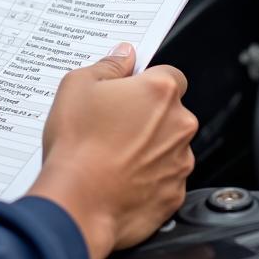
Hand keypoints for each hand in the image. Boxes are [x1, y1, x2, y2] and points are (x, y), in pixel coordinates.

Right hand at [28, 44, 197, 258]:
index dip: (147, 81)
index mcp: (160, 91)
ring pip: (169, 145)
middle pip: (171, 111)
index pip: (170, 74)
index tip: (128, 90)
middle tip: (113, 122)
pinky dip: (148, 176)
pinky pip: (165, 177)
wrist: (78, 202)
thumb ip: (109, 65)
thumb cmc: (77, 143)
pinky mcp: (174, 194)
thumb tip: (124, 55)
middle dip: (148, 114)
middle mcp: (179, 125)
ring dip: (149, 145)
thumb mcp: (78, 85)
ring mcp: (180, 162)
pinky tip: (120, 175)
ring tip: (111, 152)